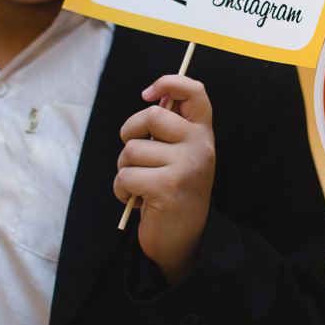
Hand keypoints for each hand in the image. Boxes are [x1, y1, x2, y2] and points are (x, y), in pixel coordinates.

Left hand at [114, 75, 215, 283]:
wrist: (185, 242)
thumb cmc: (174, 194)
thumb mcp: (180, 156)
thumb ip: (171, 129)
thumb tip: (153, 95)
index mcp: (203, 134)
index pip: (195, 92)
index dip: (169, 82)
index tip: (147, 93)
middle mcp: (201, 146)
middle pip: (152, 115)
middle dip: (129, 133)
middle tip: (134, 155)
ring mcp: (187, 166)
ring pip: (132, 149)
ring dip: (124, 169)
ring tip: (138, 185)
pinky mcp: (168, 187)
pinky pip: (126, 175)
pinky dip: (121, 190)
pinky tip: (135, 201)